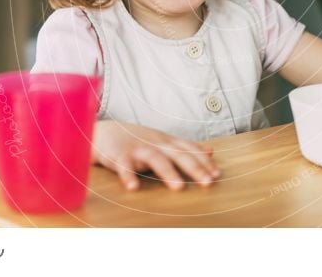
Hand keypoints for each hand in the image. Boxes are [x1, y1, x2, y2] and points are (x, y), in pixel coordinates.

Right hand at [92, 120, 219, 190]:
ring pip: (155, 159)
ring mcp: (138, 149)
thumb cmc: (137, 140)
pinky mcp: (118, 156)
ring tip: (178, 187)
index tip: (217, 175)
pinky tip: (134, 187)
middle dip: (194, 168)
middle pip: (178, 155)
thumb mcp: (164, 140)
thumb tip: (211, 151)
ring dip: (168, 173)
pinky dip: (128, 176)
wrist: (104, 132)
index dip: (204, 162)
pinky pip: (124, 167)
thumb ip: (186, 147)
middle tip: (208, 182)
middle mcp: (156, 144)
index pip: (190, 150)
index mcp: (167, 142)